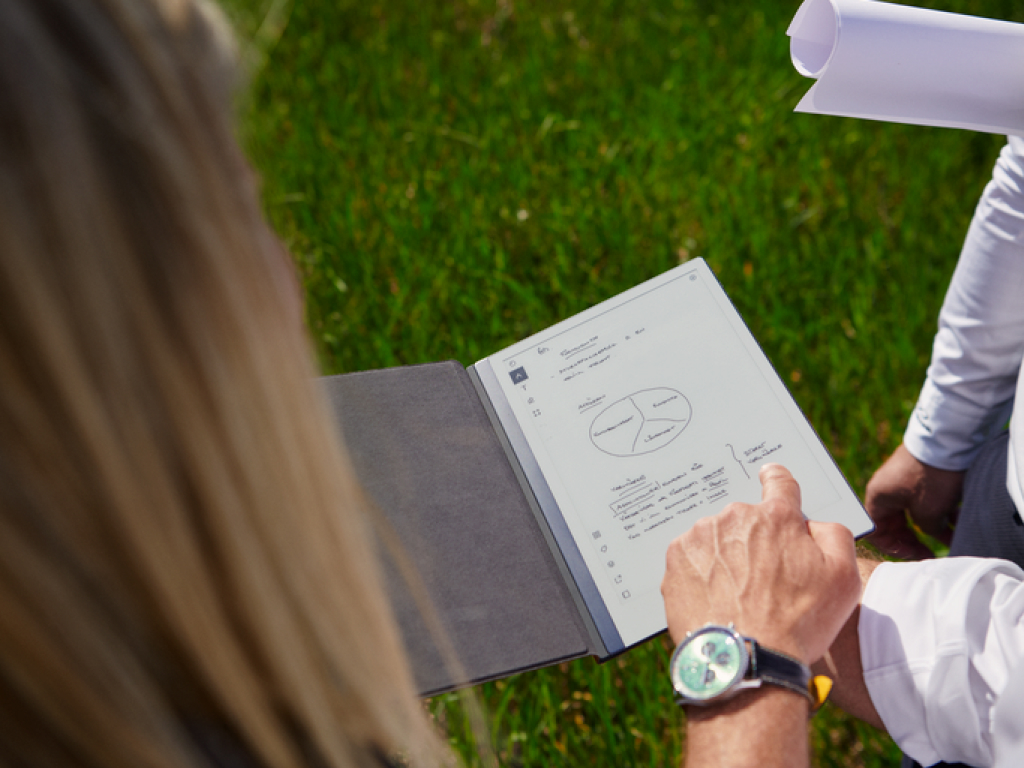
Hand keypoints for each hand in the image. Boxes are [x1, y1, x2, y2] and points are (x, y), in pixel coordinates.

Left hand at [661, 464, 859, 664]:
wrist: (746, 659)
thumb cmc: (799, 623)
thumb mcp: (844, 578)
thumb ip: (833, 534)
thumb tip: (811, 522)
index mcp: (777, 517)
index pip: (779, 481)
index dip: (778, 482)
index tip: (771, 480)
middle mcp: (735, 517)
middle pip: (746, 519)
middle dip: (754, 539)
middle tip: (762, 578)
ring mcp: (701, 536)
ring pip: (716, 538)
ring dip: (725, 556)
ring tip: (736, 595)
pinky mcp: (676, 558)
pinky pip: (691, 558)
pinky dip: (700, 573)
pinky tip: (713, 598)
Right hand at [864, 444, 963, 559]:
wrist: (947, 442)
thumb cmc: (930, 477)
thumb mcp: (927, 512)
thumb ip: (924, 529)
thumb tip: (929, 532)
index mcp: (877, 497)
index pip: (877, 531)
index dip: (895, 547)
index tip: (915, 554)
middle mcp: (886, 489)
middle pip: (896, 523)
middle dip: (916, 538)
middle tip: (933, 551)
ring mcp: (903, 481)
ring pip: (914, 512)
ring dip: (932, 526)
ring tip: (953, 535)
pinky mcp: (919, 475)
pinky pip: (924, 499)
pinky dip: (939, 511)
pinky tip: (957, 518)